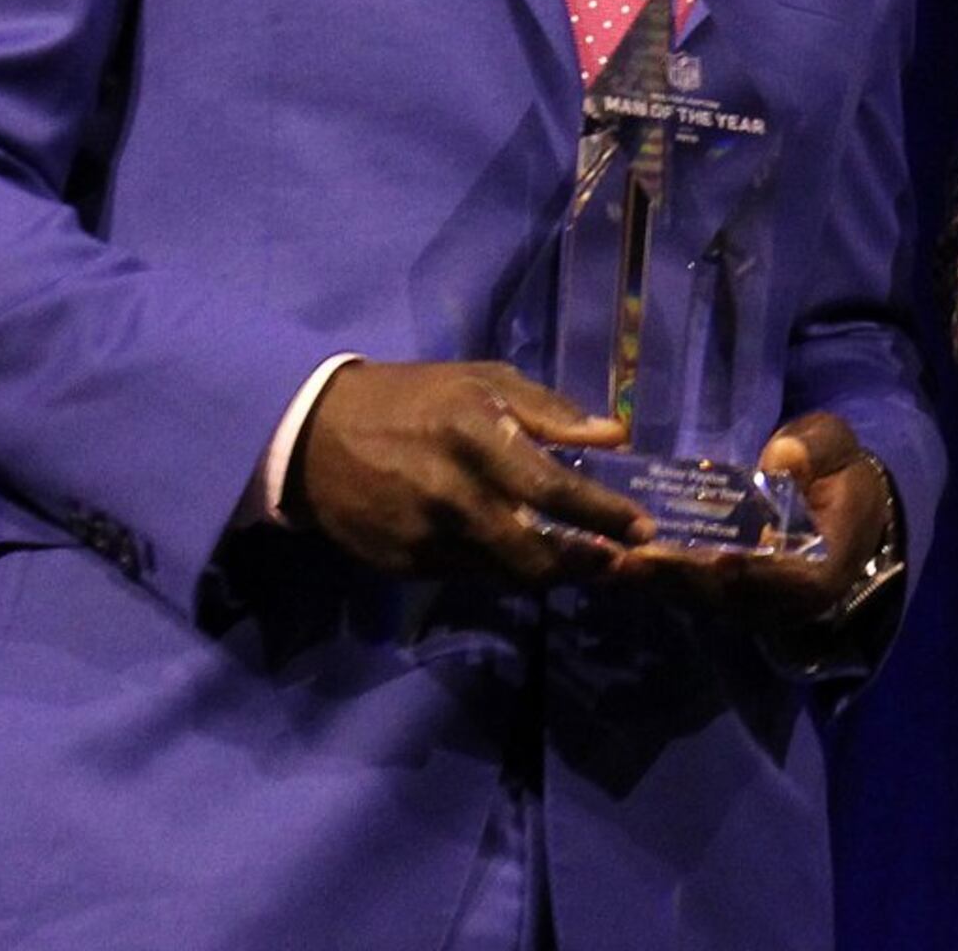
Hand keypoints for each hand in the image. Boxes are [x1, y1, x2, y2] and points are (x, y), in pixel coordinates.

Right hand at [288, 359, 644, 582]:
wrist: (315, 434)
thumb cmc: (415, 399)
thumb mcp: (483, 381)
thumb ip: (551, 411)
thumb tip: (615, 435)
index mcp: (476, 437)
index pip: (555, 490)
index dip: (604, 516)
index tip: (642, 529)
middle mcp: (453, 494)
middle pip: (535, 552)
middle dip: (586, 564)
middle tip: (618, 562)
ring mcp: (426, 536)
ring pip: (506, 574)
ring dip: (549, 573)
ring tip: (581, 564)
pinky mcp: (406, 564)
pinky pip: (471, 577)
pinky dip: (501, 571)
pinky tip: (520, 558)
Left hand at [604, 411, 900, 637]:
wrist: (837, 500)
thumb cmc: (837, 470)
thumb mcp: (834, 447)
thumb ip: (814, 451)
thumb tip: (783, 459)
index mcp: (825, 567)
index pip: (791, 578)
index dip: (755, 571)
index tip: (719, 559)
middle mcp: (788, 600)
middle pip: (732, 595)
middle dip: (684, 577)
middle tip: (636, 559)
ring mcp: (754, 604)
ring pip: (704, 598)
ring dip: (659, 582)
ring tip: (615, 561)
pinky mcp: (727, 595)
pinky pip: (690, 591)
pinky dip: (656, 578)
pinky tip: (617, 562)